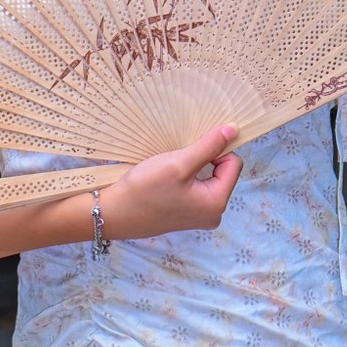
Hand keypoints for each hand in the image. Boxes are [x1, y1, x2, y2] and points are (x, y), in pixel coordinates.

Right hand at [101, 124, 243, 239]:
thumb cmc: (144, 190)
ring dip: (192, 168)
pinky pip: (195, 188)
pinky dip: (184, 178)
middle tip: (178, 161)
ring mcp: (198, 216)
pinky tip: (166, 179)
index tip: (191, 150)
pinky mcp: (186, 214)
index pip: (233, 164)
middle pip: (223, 172)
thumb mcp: (178, 163)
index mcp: (217, 204)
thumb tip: (233, 131)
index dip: (216, 151)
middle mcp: (213, 214)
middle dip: (203, 160)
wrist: (113, 213)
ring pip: (208, 178)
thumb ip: (208, 146)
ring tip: (170, 170)